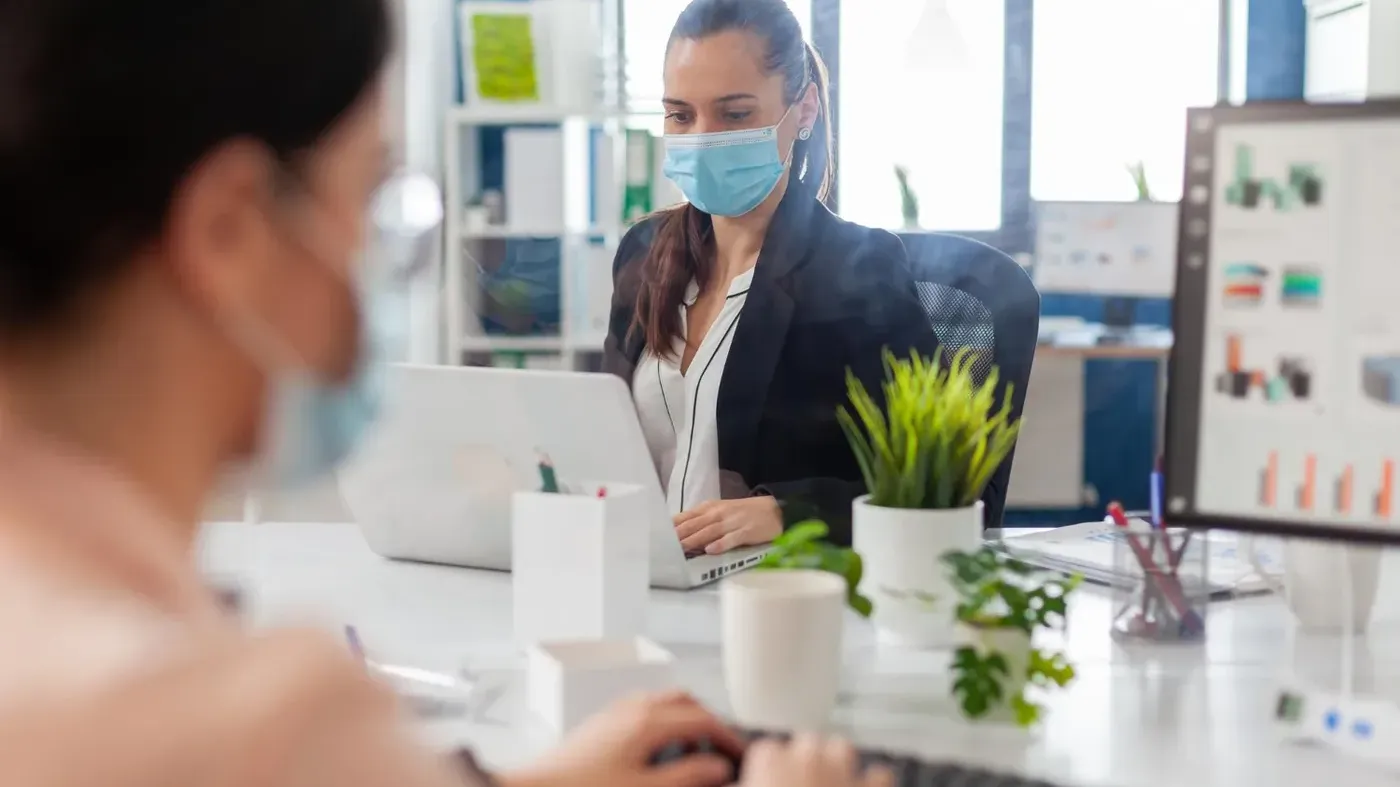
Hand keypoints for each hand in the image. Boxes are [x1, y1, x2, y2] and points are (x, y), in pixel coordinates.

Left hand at [500, 691, 743, 786]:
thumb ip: (686, 777)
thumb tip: (717, 768)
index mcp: (647, 721)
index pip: (702, 718)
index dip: (728, 736)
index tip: (740, 754)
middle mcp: (631, 708)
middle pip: (684, 701)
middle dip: (708, 722)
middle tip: (721, 750)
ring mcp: (614, 713)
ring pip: (663, 703)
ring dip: (684, 721)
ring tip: (693, 754)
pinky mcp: (601, 724)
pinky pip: (643, 711)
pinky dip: (663, 725)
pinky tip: (659, 754)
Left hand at [673, 497, 782, 554]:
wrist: (775, 510)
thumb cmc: (744, 513)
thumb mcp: (720, 512)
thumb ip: (701, 522)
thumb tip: (679, 533)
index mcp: (710, 508)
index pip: (686, 517)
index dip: (672, 527)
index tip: (657, 536)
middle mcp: (718, 514)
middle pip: (695, 524)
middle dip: (679, 535)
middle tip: (664, 545)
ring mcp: (732, 522)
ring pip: (710, 531)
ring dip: (695, 540)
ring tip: (681, 549)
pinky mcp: (746, 531)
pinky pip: (732, 538)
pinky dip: (721, 544)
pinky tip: (711, 550)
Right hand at [739, 733, 892, 786]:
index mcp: (770, 761)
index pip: (766, 751)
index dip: (767, 769)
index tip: (767, 784)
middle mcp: (806, 757)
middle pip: (805, 743)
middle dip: (803, 761)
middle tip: (799, 786)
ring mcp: (842, 771)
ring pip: (841, 748)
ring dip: (837, 762)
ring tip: (830, 783)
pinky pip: (878, 774)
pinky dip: (873, 783)